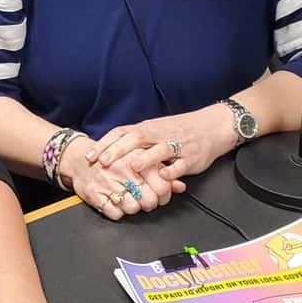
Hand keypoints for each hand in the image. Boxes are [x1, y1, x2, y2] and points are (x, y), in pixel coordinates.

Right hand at [58, 137, 179, 219]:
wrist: (81, 160)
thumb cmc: (114, 161)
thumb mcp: (139, 161)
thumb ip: (162, 173)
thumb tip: (180, 186)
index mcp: (137, 159)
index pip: (163, 186)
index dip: (164, 196)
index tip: (161, 196)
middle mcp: (123, 170)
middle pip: (149, 201)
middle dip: (149, 204)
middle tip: (144, 200)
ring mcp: (107, 182)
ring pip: (132, 209)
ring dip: (133, 208)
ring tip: (129, 199)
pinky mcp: (94, 193)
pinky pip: (114, 213)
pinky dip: (117, 212)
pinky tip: (116, 202)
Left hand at [90, 105, 236, 180]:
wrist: (212, 127)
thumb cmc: (179, 131)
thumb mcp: (155, 131)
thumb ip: (135, 141)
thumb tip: (109, 151)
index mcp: (147, 129)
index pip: (122, 133)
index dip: (105, 144)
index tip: (90, 157)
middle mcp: (159, 135)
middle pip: (136, 139)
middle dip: (118, 150)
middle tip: (103, 162)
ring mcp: (176, 146)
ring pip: (159, 149)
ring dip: (145, 158)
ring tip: (132, 166)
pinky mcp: (191, 158)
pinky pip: (180, 164)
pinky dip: (172, 170)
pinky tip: (164, 175)